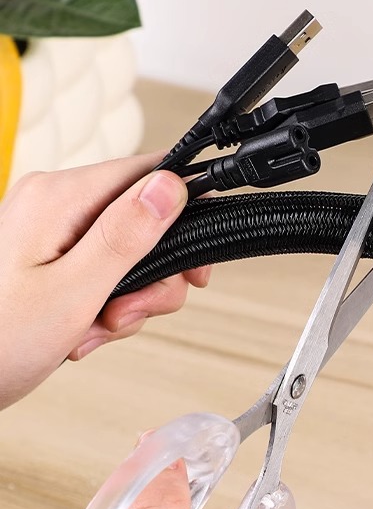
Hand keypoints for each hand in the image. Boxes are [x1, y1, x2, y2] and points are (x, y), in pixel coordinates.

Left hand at [0, 154, 207, 407]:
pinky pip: (95, 268)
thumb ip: (125, 236)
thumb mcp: (73, 295)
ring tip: (93, 333)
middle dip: (148, 275)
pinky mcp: (41, 253)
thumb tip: (171, 185)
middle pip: (139, 218)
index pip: (147, 174)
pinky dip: (98, 304)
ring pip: (122, 250)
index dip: (183, 215)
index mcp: (57, 197)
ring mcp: (44, 228)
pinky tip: (78, 334)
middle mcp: (50, 201)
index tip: (195, 263)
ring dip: (124, 298)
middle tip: (127, 315)